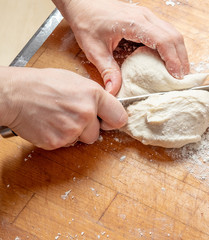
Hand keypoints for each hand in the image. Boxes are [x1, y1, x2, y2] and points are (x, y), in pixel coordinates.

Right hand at [0, 67, 126, 149]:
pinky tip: (51, 124)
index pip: (120, 118)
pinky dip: (60, 137)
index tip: (108, 121)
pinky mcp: (57, 142)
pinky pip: (66, 144)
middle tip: (73, 116)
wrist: (14, 94)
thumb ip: (94, 96)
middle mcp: (86, 113)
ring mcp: (72, 130)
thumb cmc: (42, 84)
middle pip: (98, 133)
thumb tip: (106, 107)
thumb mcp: (75, 81)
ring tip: (59, 118)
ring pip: (82, 140)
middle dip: (89, 128)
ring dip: (75, 133)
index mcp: (93, 95)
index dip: (113, 120)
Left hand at [54, 0, 189, 94]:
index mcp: (134, 23)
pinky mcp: (146, 19)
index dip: (173, 59)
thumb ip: (107, 70)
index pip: (163, 40)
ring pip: (173, 32)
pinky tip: (170, 60)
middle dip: (182, 58)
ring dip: (179, 52)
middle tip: (182, 79)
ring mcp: (147, 16)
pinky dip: (172, 47)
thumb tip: (114, 91)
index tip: (177, 76)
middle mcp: (145, 17)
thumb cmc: (87, 21)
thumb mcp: (94, 49)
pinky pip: (166, 32)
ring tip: (180, 72)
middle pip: (174, 36)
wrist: (82, 2)